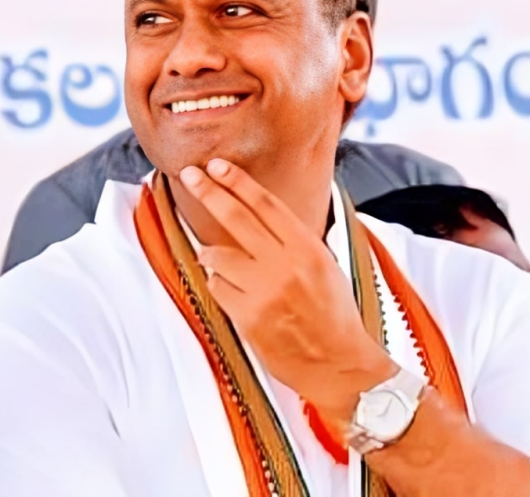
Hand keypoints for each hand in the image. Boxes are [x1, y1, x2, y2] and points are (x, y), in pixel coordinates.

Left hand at [179, 159, 396, 422]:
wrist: (338, 363)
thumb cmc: (334, 314)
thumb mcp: (324, 265)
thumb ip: (293, 240)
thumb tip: (260, 213)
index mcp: (307, 248)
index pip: (265, 204)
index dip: (238, 181)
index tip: (218, 166)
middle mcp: (285, 265)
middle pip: (236, 218)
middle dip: (209, 192)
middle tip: (190, 174)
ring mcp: (264, 291)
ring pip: (217, 255)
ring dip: (212, 255)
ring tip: (223, 263)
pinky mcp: (248, 317)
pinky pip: (217, 287)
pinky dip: (220, 286)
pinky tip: (236, 293)